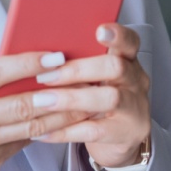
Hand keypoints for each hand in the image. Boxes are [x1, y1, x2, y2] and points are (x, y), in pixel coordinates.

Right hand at [0, 52, 92, 170]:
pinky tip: (61, 125)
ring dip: (60, 116)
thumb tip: (24, 64)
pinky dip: (44, 134)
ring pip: (29, 129)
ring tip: (82, 103)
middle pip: (20, 104)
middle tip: (81, 82)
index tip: (56, 57)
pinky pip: (22, 146)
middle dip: (56, 93)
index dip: (30, 64)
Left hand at [29, 22, 150, 168]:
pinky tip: (44, 132)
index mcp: (126, 60)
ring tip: (42, 101)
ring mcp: (135, 108)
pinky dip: (66, 131)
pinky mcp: (126, 133)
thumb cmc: (96, 99)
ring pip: (109, 98)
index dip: (117, 34)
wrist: (117, 140)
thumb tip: (35, 52)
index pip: (128, 41)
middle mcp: (135, 80)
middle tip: (46, 76)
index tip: (98, 31)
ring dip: (71, 98)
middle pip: (115, 67)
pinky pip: (95, 131)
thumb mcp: (92, 78)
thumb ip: (76, 62)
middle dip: (78, 69)